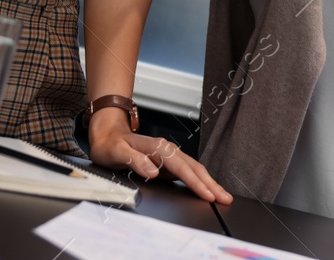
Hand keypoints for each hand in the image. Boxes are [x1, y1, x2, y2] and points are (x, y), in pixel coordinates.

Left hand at [87, 109, 231, 203]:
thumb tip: (153, 171)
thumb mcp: (116, 152)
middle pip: (194, 168)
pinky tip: (206, 189)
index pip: (182, 168)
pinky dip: (200, 181)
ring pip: (194, 169)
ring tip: (222, 196)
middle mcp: (167, 150)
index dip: (195, 183)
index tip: (207, 195)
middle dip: (211, 184)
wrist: (108, 134)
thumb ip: (135, 160)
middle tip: (225, 199)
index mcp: (158, 148)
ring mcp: (169, 156)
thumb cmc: (111, 144)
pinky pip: (188, 172)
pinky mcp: (168, 162)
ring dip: (209, 183)